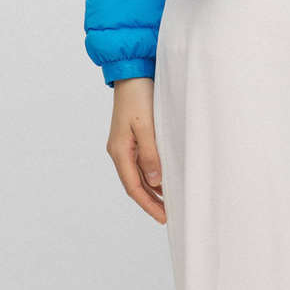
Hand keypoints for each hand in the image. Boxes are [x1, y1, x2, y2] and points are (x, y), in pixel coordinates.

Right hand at [106, 77, 165, 223]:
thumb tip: (154, 182)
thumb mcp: (146, 125)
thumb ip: (150, 153)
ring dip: (152, 189)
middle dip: (151, 201)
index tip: (163, 217)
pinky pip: (141, 162)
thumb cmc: (139, 95)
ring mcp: (125, 144)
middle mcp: (120, 150)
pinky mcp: (132, 135)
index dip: (148, 204)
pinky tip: (164, 178)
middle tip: (169, 215)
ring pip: (139, 174)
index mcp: (120, 150)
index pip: (133, 187)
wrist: (132, 72)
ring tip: (169, 202)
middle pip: (135, 184)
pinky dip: (152, 173)